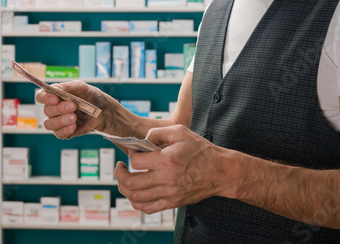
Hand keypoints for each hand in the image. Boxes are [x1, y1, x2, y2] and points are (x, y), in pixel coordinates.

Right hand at [35, 80, 113, 138]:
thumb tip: (55, 89)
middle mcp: (54, 109)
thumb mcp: (82, 87)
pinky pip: (58, 134)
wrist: (104, 111)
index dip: (45, 98)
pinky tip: (74, 126)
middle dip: (59, 108)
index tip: (55, 99)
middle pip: (47, 110)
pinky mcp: (65, 132)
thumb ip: (68, 87)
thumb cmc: (91, 97)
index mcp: (55, 96)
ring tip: (74, 117)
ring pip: (49, 124)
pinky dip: (65, 130)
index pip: (41, 96)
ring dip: (61, 121)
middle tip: (73, 106)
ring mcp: (58, 121)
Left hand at [115, 124, 237, 213]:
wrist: (220, 171)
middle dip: (119, 174)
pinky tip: (135, 192)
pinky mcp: (173, 203)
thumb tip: (142, 140)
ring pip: (136, 198)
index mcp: (168, 160)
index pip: (136, 161)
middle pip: (131, 183)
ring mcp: (169, 194)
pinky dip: (136, 202)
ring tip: (125, 178)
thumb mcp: (180, 132)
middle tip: (120, 166)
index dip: (130, 154)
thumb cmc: (201, 150)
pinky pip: (147, 208)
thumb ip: (158, 132)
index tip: (133, 151)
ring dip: (124, 188)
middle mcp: (167, 179)